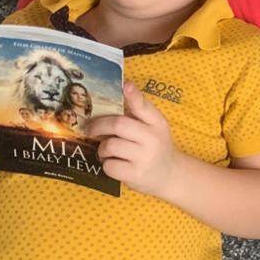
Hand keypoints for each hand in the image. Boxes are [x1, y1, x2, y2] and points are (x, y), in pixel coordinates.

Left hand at [86, 81, 180, 196]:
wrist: (169, 174)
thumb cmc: (155, 146)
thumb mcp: (153, 128)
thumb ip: (137, 115)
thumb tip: (111, 100)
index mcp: (157, 123)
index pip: (144, 108)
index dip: (134, 96)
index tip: (126, 86)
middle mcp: (153, 139)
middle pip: (119, 125)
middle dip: (98, 126)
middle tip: (90, 129)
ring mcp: (145, 157)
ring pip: (110, 146)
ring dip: (102, 148)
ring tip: (107, 151)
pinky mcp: (136, 174)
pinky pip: (109, 165)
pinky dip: (106, 164)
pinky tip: (114, 163)